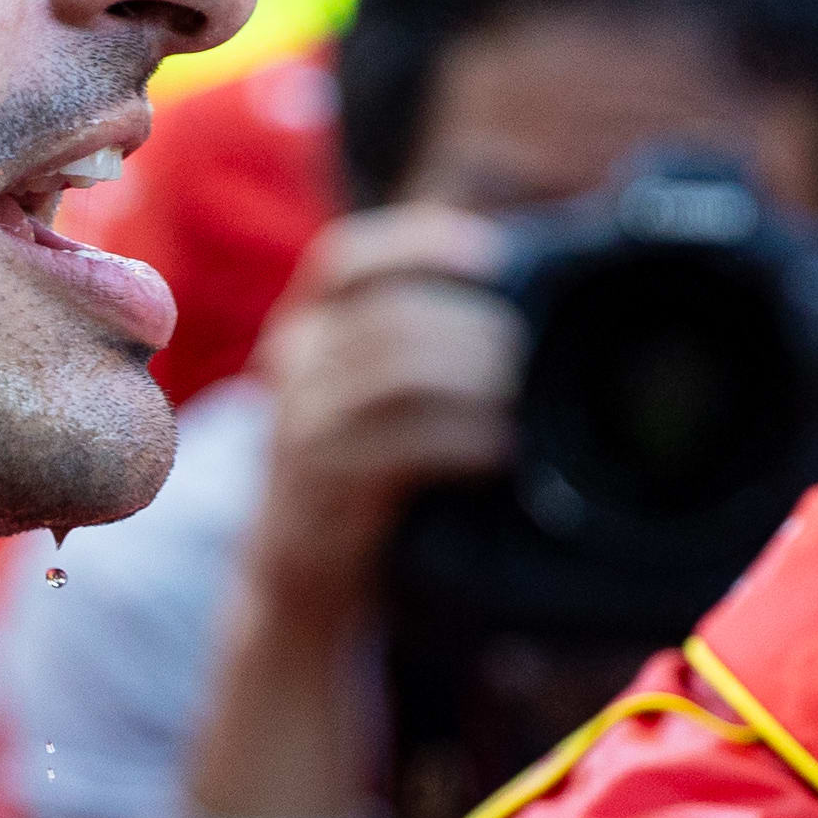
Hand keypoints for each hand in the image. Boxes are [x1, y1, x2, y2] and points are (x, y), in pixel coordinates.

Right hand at [236, 204, 520, 622]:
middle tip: (524, 349)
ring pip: (390, 375)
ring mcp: (299, 430)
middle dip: (467, 327)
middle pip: (385, 318)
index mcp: (306, 327)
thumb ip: (418, 339)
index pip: (346, 260)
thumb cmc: (359, 466)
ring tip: (515, 398)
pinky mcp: (323, 490)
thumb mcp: (367, 391)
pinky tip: (497, 450)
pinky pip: (397, 447)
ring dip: (468, 381)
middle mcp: (291, 368)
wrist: (294, 571)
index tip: (491, 256)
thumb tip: (526, 278)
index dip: (418, 245)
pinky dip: (459, 440)